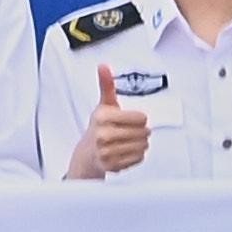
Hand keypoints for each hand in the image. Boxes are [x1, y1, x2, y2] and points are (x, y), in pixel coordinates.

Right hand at [72, 64, 151, 178]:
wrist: (88, 153)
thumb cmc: (100, 126)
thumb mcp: (104, 104)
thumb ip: (106, 85)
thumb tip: (103, 66)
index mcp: (103, 117)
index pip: (140, 118)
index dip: (140, 118)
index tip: (132, 119)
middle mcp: (103, 135)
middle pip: (143, 132)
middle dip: (141, 131)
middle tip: (132, 131)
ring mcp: (107, 151)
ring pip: (142, 146)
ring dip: (141, 143)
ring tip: (130, 140)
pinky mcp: (112, 165)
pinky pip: (138, 158)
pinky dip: (137, 155)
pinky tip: (128, 150)